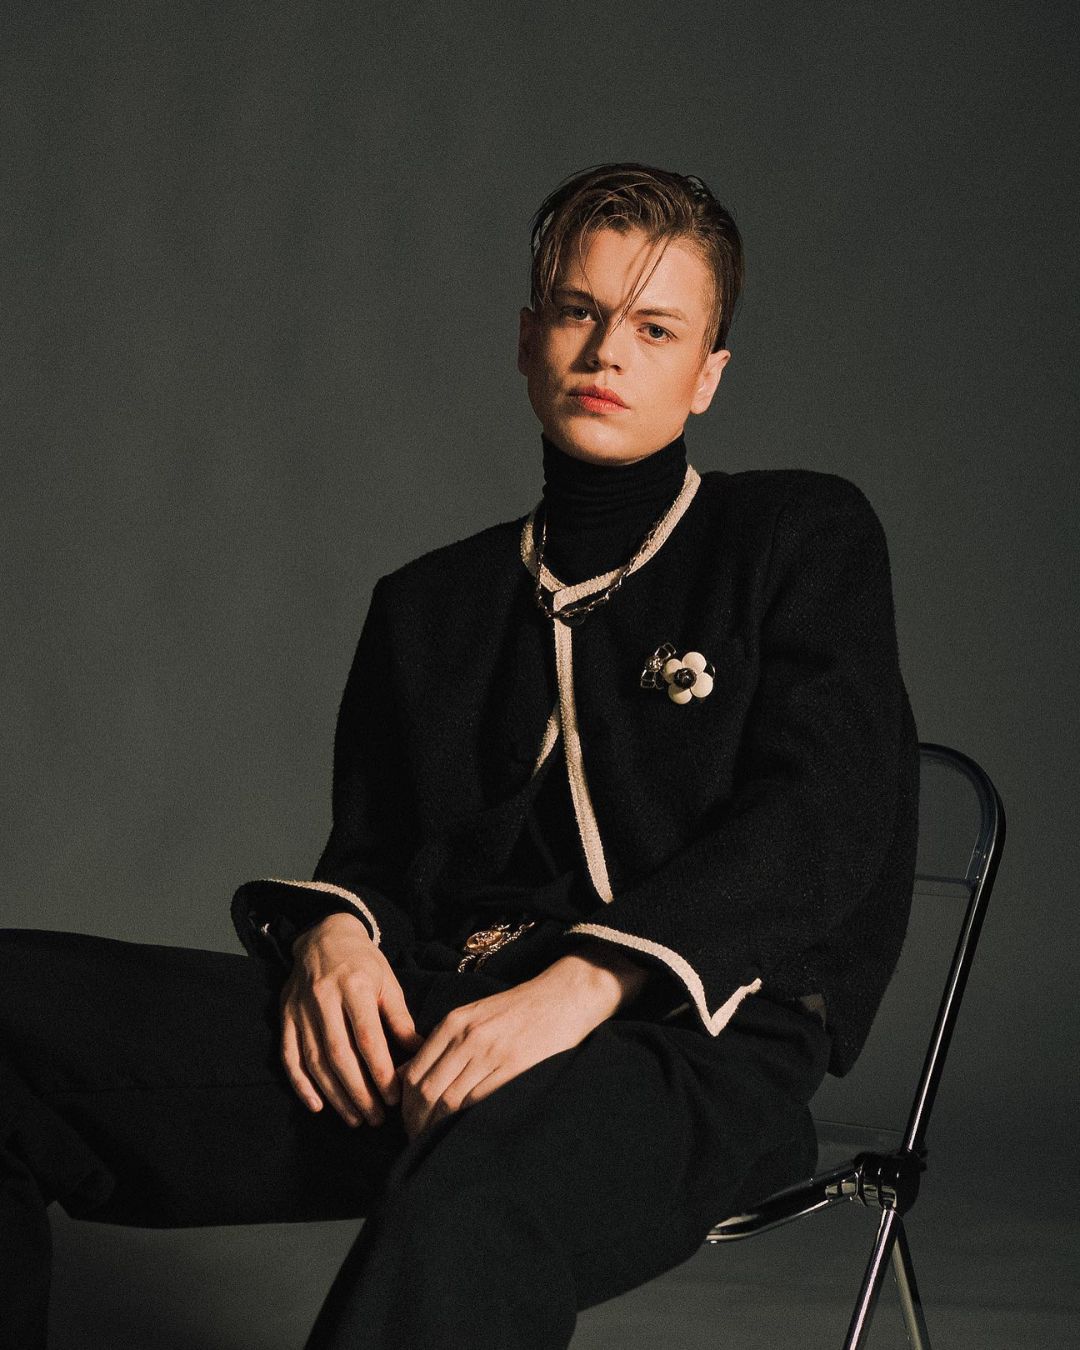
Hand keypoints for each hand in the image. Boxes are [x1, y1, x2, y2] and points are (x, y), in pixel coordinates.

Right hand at [280, 911, 422, 1127]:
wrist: (324, 937)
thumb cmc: (363, 963)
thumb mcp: (388, 982)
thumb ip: (400, 1019)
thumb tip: (418, 1053)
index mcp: (355, 986)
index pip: (367, 1037)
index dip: (380, 1071)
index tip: (395, 1097)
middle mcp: (324, 998)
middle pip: (339, 1054)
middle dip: (358, 1091)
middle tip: (376, 1118)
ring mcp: (300, 1009)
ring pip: (315, 1060)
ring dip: (334, 1095)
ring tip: (355, 1118)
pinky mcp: (285, 1018)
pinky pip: (289, 1056)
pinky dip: (301, 1084)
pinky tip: (317, 1106)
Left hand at [397, 944, 648, 1140]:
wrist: (561, 998)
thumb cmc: (516, 1011)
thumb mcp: (471, 1017)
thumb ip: (439, 1044)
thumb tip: (403, 1076)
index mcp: (454, 1023)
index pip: (415, 1073)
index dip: (406, 1106)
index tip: (408, 1124)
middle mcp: (467, 1037)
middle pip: (427, 1090)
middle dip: (416, 1122)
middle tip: (417, 1141)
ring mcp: (491, 1052)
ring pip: (449, 1100)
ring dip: (436, 1127)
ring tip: (435, 1143)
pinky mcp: (515, 1066)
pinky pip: (479, 1101)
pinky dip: (464, 1123)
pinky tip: (462, 1134)